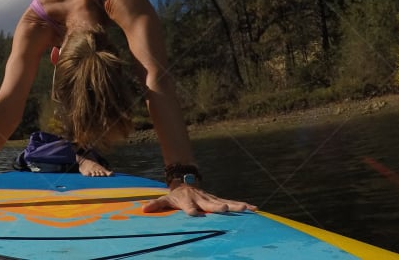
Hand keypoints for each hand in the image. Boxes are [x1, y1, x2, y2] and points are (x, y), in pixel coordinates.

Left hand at [142, 184, 256, 215]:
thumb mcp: (165, 200)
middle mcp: (201, 199)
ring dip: (235, 206)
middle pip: (209, 203)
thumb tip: (143, 209)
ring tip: (247, 209)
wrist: (186, 183)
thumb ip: (156, 205)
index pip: (189, 206)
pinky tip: (255, 209)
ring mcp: (211, 199)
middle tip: (224, 210)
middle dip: (216, 207)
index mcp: (187, 200)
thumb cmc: (175, 195)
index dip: (191, 210)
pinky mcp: (219, 200)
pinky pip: (232, 202)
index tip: (194, 215)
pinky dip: (243, 205)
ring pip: (225, 202)